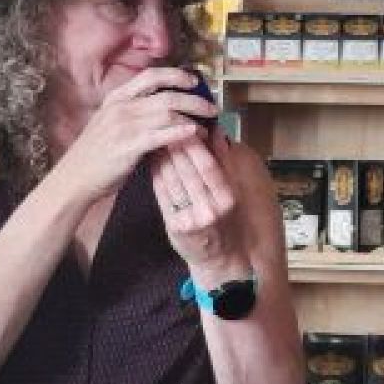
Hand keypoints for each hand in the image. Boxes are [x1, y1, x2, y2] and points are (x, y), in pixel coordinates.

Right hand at [52, 67, 218, 203]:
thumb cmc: (96, 154)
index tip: (194, 81)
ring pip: (168, 112)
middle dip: (194, 99)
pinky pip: (162, 134)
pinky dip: (182, 131)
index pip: (151, 76)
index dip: (176, 75)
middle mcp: (121, 107)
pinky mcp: (129, 146)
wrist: (74, 177)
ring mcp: (124, 125)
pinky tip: (196, 133)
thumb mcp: (111, 124)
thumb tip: (165, 110)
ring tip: (207, 124)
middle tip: (212, 107)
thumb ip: (135, 114)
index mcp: (116, 98)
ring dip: (193, 116)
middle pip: (167, 94)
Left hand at [150, 127, 252, 284]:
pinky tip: (153, 160)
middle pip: (187, 171)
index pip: (209, 166)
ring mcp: (191, 219)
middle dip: (175, 146)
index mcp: (227, 199)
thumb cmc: (225, 220)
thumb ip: (224, 164)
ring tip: (156, 138)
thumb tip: (218, 133)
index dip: (196, 145)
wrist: (218, 258)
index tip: (186, 126)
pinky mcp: (175, 226)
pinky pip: (162, 194)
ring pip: (172, 180)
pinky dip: (157, 174)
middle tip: (164, 126)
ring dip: (162, 157)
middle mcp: (210, 210)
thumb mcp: (230, 193)